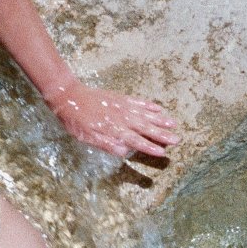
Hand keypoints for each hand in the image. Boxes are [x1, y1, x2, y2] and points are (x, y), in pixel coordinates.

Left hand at [45, 81, 178, 158]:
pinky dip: (149, 105)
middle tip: (177, 139)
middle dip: (162, 134)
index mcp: (113, 129)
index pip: (135, 140)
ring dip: (160, 120)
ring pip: (145, 114)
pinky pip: (138, 101)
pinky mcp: (120, 98)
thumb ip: (106, 143)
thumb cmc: (75, 120)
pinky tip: (158, 108)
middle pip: (145, 127)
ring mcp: (122, 106)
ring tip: (174, 124)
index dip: (149, 147)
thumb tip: (124, 151)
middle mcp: (121, 117)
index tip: (162, 152)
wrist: (69, 95)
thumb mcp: (86, 136)